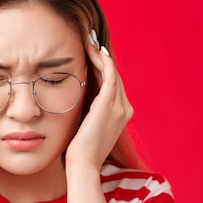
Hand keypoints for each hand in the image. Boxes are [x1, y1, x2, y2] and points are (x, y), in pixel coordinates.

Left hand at [65, 30, 133, 170]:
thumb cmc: (79, 149)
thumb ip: (88, 110)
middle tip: (90, 39)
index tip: (92, 51)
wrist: (83, 164)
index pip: (113, 84)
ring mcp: (119, 107)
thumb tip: (77, 96)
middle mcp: (125, 109)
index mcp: (122, 114)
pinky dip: (103, 61)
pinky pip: (109, 76)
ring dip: (100, 54)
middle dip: (102, 56)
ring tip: (89, 40)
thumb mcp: (87, 125)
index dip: (104, 66)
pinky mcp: (109, 105)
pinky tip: (93, 51)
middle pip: (115, 75)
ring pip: (112, 72)